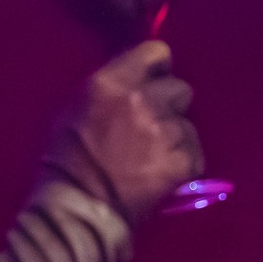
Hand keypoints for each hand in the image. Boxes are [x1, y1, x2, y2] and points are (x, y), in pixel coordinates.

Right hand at [42, 40, 203, 223]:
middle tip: (154, 125)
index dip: (158, 68)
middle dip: (170, 104)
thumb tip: (135, 81)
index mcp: (112, 83)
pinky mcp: (183, 160)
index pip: (156, 52)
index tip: (155, 80)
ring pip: (188, 123)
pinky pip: (195, 153)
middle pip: (179, 88)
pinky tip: (164, 174)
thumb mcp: (77, 109)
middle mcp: (143, 100)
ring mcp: (165, 131)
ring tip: (155, 156)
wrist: (80, 209)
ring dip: (176, 136)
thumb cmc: (67, 161)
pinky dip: (184, 163)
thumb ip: (111, 89)